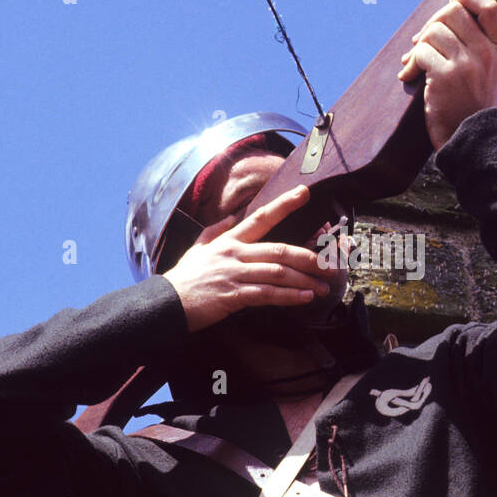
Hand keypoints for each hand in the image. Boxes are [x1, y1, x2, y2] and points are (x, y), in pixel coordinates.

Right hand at [164, 185, 339, 332]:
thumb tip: (231, 218)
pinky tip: (304, 298)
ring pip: (277, 273)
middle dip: (309, 256)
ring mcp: (234, 274)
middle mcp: (234, 253)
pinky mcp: (233, 295)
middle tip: (330, 264)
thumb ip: (215, 231)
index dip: (284, 204)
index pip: (261, 217)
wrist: (166, 303)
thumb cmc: (184, 278)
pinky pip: (267, 294)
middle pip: (279, 249)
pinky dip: (288, 296)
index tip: (305, 193)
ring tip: (322, 286)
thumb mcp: (197, 248)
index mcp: (229, 240)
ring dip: (304, 280)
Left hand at [397, 0, 496, 149]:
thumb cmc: (482, 106)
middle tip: (422, 40)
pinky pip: (421, 52)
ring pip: (433, 30)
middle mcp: (485, 53)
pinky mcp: (445, 76)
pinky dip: (410, 63)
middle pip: (453, 12)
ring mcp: (465, 64)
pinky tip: (408, 76)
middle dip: (432, 22)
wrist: (470, 140)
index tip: (452, 3)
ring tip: (414, 62)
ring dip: (418, 45)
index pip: (489, 6)